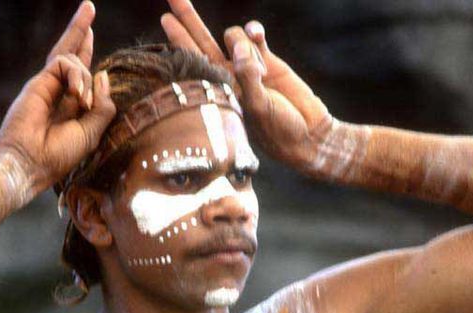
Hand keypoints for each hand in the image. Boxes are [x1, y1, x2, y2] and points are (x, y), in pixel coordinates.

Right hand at [0, 1, 115, 194]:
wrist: (29, 162)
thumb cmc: (58, 155)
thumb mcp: (92, 132)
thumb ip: (102, 106)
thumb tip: (103, 75)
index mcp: (70, 107)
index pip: (82, 74)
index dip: (88, 55)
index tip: (93, 36)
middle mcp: (57, 93)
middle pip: (70, 53)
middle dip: (80, 30)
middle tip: (89, 6)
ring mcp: (47, 85)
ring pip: (71, 57)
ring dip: (85, 77)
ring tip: (83, 101)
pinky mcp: (39, 81)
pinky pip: (64, 63)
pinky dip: (76, 76)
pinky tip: (77, 96)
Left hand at [161, 0, 331, 172]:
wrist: (307, 133)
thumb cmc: (279, 130)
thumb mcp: (259, 108)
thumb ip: (248, 77)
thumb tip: (242, 47)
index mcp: (217, 90)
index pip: (192, 59)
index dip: (179, 38)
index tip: (165, 19)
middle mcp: (227, 75)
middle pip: (202, 40)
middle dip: (189, 18)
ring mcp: (246, 65)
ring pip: (234, 35)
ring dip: (244, 44)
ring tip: (260, 71)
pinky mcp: (267, 59)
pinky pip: (254, 35)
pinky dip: (255, 31)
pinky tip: (257, 34)